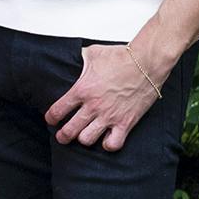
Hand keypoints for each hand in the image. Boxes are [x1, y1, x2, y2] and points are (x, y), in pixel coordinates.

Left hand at [46, 42, 166, 150]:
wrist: (147, 62)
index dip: (51, 118)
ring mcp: (109, 116)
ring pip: (87, 139)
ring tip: (84, 136)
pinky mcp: (126, 122)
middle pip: (69, 130)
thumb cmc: (122, 56)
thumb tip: (75, 58)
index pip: (58, 111)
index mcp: (82, 90)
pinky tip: (106, 138)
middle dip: (63, 135)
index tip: (51, 120)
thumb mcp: (93, 53)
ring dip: (83, 139)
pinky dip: (108, 144)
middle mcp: (93, 106)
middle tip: (62, 136)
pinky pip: (112, 144)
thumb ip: (80, 59)